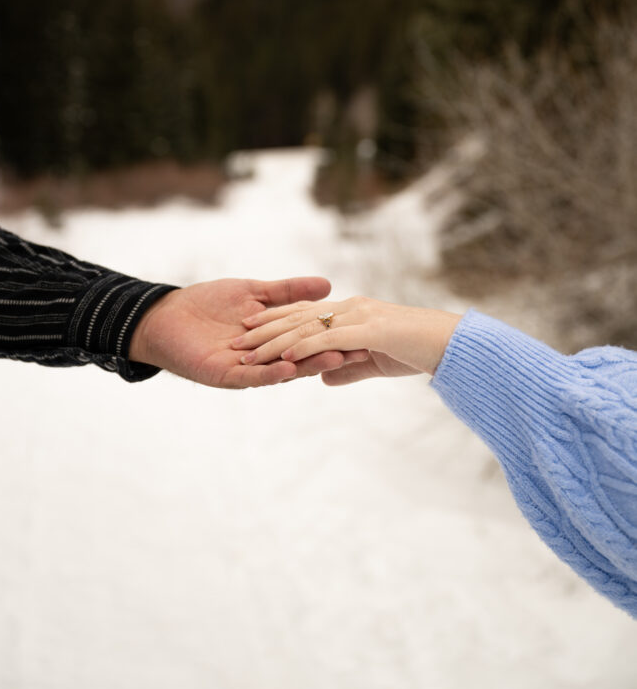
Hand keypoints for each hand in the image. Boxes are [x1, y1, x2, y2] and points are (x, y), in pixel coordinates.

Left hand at [128, 276, 350, 388]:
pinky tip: (287, 371)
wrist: (167, 316)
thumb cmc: (207, 303)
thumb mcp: (254, 293)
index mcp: (273, 340)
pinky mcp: (225, 376)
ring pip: (282, 370)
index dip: (334, 335)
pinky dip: (270, 374)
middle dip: (329, 354)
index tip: (364, 332)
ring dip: (306, 366)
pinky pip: (251, 377)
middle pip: (302, 357)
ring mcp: (246, 369)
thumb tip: (328, 285)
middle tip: (359, 350)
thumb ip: (289, 292)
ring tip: (333, 359)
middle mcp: (264, 358)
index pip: (309, 337)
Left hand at [231, 296, 461, 384]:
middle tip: (236, 340)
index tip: (250, 330)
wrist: (452, 344)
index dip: (276, 321)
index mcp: (351, 312)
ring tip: (249, 351)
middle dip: (265, 329)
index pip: (305, 315)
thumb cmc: (418, 351)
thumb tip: (324, 379)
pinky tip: (284, 357)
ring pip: (307, 327)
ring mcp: (358, 317)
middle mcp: (350, 309)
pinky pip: (329, 338)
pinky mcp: (369, 331)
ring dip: (276, 340)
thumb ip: (349, 368)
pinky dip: (305, 347)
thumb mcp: (376, 362)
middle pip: (298, 318)